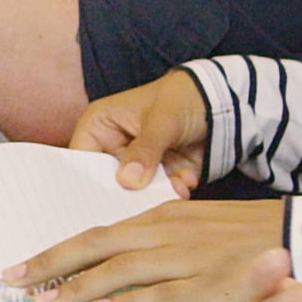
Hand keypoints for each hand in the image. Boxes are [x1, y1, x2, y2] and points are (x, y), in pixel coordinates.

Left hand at [7, 199, 283, 301]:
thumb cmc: (248, 236)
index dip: (58, 251)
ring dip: (79, 286)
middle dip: (51, 264)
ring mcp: (187, 259)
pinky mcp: (210, 285)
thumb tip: (120, 259)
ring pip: (121, 269)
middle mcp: (167, 232)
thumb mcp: (197, 226)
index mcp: (162, 217)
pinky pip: (163, 294)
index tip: (24, 267)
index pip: (98, 233)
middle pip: (97, 245)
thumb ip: (159, 239)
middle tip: (13, 281)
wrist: (301, 238)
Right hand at [68, 71, 212, 192]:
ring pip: (134, 193)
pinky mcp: (158, 176)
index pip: (81, 162)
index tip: (100, 203)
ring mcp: (135, 165)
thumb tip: (127, 181)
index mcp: (99, 127)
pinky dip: (173, 192)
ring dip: (155, 195)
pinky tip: (186, 182)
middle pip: (106, 183)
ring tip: (174, 188)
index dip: (87, 183)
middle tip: (139, 204)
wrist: (219, 102)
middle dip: (125, 195)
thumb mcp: (161, 121)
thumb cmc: (181, 97)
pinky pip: (159, 194)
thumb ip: (144, 150)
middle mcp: (112, 149)